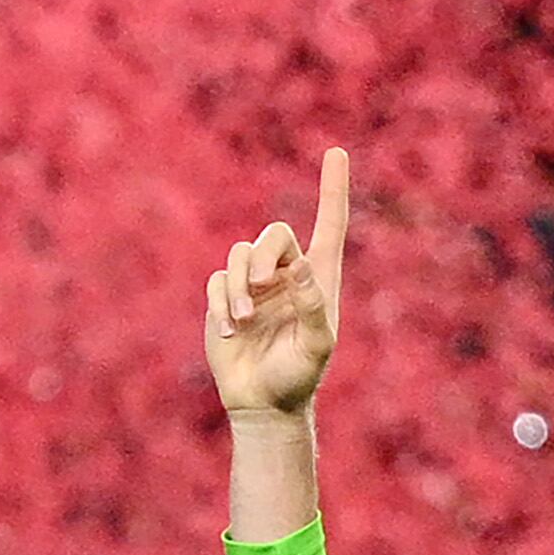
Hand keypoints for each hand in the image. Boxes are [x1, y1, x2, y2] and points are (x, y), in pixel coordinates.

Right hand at [203, 147, 350, 420]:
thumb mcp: (317, 345)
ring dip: (238, 288)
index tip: (336, 152)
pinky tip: (228, 332)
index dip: (333, 188)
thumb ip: (313, 307)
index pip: (330, 224)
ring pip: (238, 257)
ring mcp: (253, 286)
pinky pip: (216, 283)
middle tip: (259, 288)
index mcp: (319, 278)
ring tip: (242, 323)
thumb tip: (300, 270)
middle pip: (273, 235)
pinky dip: (221, 305)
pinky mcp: (224, 300)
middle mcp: (287, 274)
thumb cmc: (299, 376)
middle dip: (262, 257)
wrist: (263, 402)